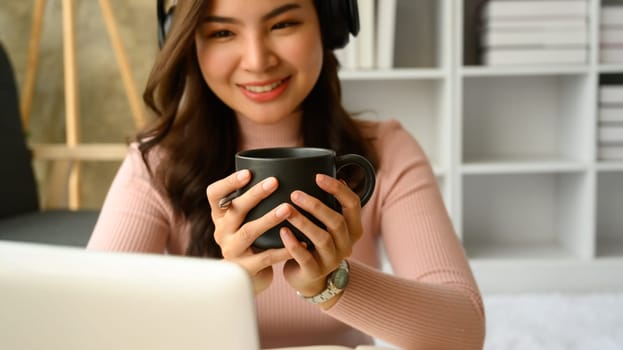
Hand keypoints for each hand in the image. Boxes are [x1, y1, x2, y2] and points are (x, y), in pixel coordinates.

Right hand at [206, 169, 292, 293]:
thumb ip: (253, 201)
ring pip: (249, 232)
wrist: (247, 277)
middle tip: (274, 182)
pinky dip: (284, 248)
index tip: (248, 173)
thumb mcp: (244, 220)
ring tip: (287, 208)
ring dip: (268, 219)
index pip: (214, 194)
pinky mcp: (245, 268)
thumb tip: (283, 169)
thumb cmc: (252, 239)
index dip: (229, 183)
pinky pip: (266, 257)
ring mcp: (232, 250)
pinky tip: (302, 240)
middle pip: (235, 210)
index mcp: (221, 215)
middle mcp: (222, 231)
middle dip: (254, 195)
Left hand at [279, 174, 362, 306]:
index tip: (318, 176)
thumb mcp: (326, 223)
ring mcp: (332, 260)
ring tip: (286, 210)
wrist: (309, 277)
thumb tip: (321, 168)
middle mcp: (346, 244)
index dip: (337, 189)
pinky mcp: (315, 272)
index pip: (353, 204)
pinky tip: (282, 232)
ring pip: (322, 239)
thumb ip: (327, 202)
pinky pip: (305, 258)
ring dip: (303, 222)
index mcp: (353, 228)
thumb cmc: (315, 241)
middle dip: (316, 205)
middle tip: (295, 193)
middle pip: (337, 221)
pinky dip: (293, 244)